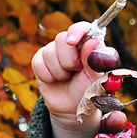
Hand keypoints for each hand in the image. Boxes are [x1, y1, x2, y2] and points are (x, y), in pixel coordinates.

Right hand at [31, 22, 107, 137]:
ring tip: (67, 78)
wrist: (73, 109)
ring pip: (49, 52)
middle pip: (62, 38)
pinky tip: (55, 80)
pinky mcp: (41, 61)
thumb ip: (97, 60)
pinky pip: (39, 62)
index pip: (82, 28)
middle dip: (68, 59)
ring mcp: (54, 51)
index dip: (77, 31)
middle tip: (75, 71)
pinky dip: (48, 75)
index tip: (73, 41)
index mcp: (89, 45)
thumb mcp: (97, 79)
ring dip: (60, 71)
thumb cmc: (89, 92)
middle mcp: (71, 45)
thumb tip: (93, 41)